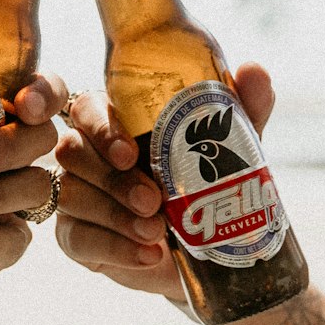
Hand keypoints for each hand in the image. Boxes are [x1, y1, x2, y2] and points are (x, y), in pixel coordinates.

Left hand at [0, 0, 67, 289]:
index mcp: (0, 109)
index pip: (44, 94)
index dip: (45, 94)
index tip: (22, 101)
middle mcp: (15, 152)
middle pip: (43, 143)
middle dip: (9, 148)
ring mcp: (12, 200)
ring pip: (32, 193)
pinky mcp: (1, 245)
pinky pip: (14, 243)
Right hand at [53, 66, 275, 299]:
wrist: (205, 250)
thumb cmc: (206, 184)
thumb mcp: (230, 148)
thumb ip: (240, 109)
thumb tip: (252, 70)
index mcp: (113, 121)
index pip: (85, 108)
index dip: (100, 128)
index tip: (131, 153)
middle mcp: (86, 154)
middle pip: (71, 152)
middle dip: (112, 179)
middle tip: (153, 200)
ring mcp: (75, 195)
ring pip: (72, 196)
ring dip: (115, 216)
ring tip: (156, 232)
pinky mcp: (75, 238)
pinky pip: (77, 240)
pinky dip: (115, 249)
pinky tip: (148, 255)